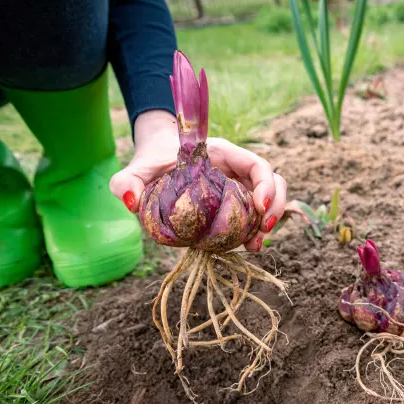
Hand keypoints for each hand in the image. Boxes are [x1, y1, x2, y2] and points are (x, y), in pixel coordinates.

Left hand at [109, 110, 286, 251]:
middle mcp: (236, 171)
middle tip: (263, 230)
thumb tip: (130, 202)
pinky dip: (254, 233)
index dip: (265, 184)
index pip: (256, 164)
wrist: (155, 167)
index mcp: (222, 154)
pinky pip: (252, 218)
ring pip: (269, 202)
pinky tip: (246, 248)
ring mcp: (238, 189)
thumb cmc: (150, 163)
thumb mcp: (136, 170)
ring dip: (268, 223)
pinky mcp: (233, 208)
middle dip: (276, 206)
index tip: (260, 205)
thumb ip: (127, 181)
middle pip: (273, 183)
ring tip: (256, 245)